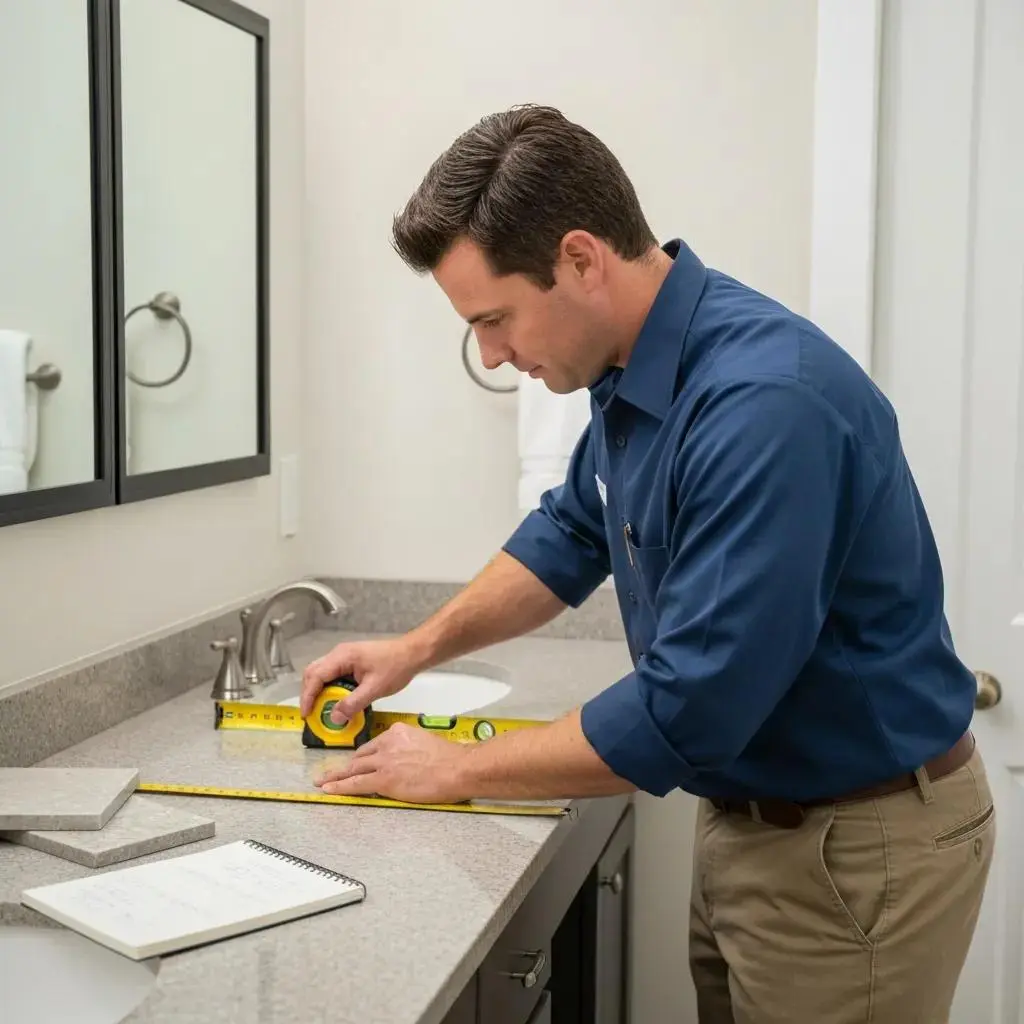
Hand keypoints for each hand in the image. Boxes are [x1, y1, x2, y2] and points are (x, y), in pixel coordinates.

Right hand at [300, 637, 421, 722]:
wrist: (413, 653)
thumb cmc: (396, 667)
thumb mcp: (375, 689)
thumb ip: (353, 704)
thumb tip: (334, 718)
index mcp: (342, 657)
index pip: (315, 676)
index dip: (308, 696)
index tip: (307, 715)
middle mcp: (339, 654)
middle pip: (313, 673)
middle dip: (309, 694)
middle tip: (312, 714)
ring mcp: (344, 656)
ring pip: (322, 673)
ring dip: (319, 691)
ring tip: (322, 710)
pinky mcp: (351, 661)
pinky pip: (333, 675)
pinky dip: (330, 688)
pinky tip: (336, 701)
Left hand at [313, 724, 472, 803]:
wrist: (458, 768)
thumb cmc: (449, 759)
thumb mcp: (424, 742)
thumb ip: (408, 748)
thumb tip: (402, 761)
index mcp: (398, 732)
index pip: (373, 746)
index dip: (362, 758)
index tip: (356, 763)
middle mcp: (388, 743)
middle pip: (360, 756)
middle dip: (345, 766)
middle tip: (328, 772)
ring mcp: (384, 761)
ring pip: (354, 769)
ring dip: (336, 776)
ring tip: (323, 782)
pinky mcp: (384, 779)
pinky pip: (356, 783)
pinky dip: (340, 787)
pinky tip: (330, 789)